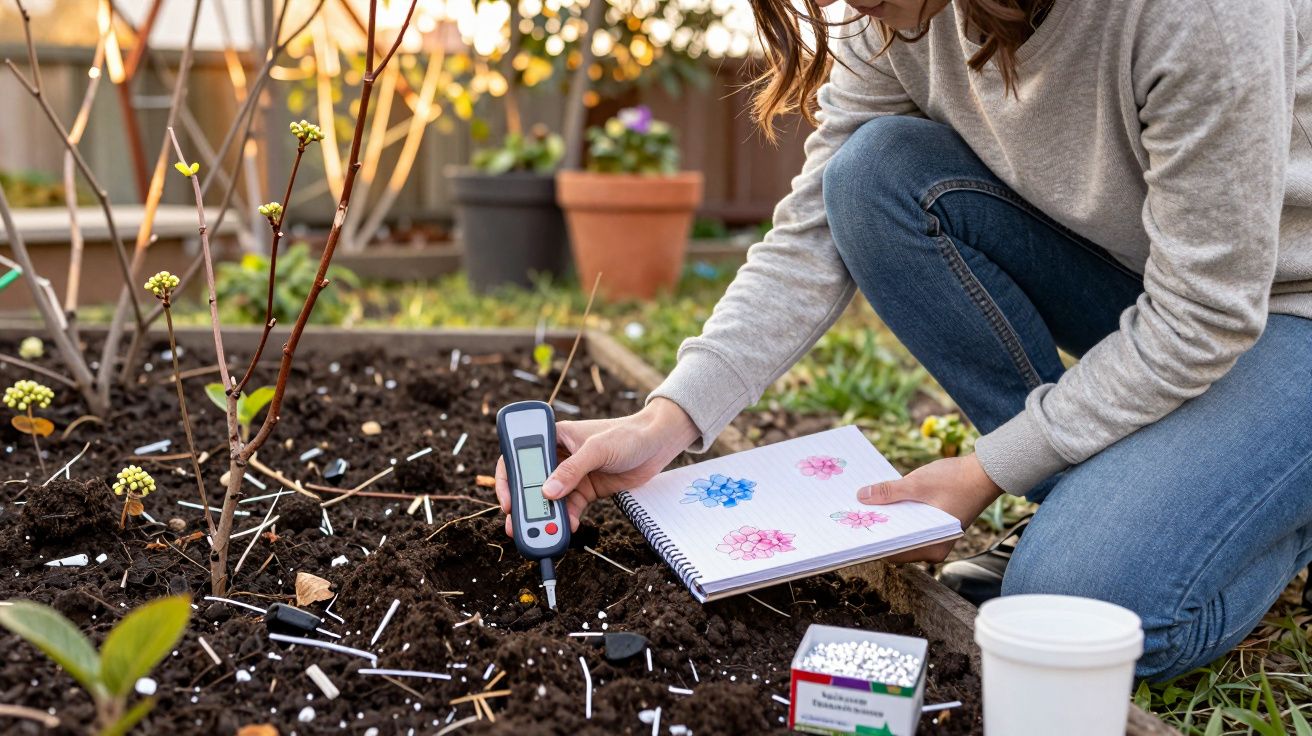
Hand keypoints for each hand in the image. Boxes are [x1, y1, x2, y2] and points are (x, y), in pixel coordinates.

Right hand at [495, 398, 699, 535]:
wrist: (658, 444)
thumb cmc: (628, 435)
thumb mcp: (598, 449)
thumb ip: (572, 470)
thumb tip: (547, 492)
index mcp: (554, 437)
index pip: (520, 456)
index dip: (509, 478)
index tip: (508, 500)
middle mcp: (558, 456)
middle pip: (531, 483)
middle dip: (524, 505)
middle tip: (518, 526)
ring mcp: (572, 475)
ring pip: (549, 500)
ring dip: (545, 517)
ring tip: (543, 534)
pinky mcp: (586, 490)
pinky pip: (569, 508)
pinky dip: (566, 520)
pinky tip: (568, 528)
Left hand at [857, 454, 1001, 562]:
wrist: (985, 472)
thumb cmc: (957, 480)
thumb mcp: (917, 483)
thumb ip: (889, 492)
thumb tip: (861, 497)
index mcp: (932, 547)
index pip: (892, 551)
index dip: (870, 539)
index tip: (850, 529)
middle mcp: (932, 549)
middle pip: (895, 543)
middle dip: (875, 528)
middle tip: (851, 514)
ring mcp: (934, 539)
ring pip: (901, 533)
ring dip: (886, 520)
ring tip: (863, 506)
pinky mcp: (933, 527)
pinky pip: (909, 524)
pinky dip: (897, 515)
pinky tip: (882, 501)